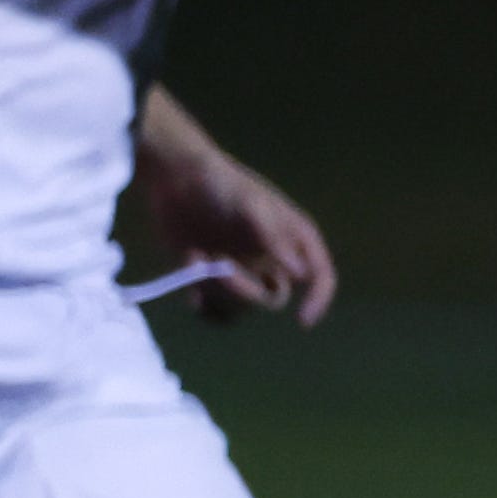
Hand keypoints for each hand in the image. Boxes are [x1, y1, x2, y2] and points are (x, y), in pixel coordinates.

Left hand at [125, 95, 335, 322]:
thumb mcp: (252, 207)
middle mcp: (271, 261)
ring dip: (217, 292)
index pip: (321, 278)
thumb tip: (303, 275)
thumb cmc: (222, 185)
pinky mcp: (211, 278)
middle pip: (272, 298)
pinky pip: (215, 311)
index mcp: (293, 241)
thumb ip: (275, 240)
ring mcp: (241, 271)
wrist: (175, 176)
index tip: (302, 320)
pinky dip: (204, 308)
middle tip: (217, 268)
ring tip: (195, 259)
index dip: (317, 300)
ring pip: (241, 308)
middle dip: (245, 291)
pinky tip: (190, 284)